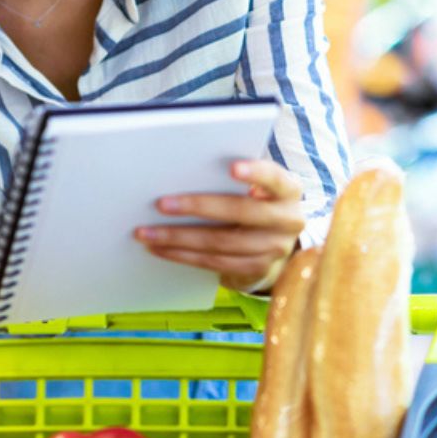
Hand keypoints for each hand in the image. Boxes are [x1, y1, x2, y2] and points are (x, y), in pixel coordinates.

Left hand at [135, 160, 305, 292]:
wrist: (276, 244)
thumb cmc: (256, 202)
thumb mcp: (257, 186)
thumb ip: (237, 177)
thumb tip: (188, 170)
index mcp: (288, 190)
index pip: (274, 177)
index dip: (255, 172)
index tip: (231, 167)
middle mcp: (288, 219)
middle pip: (241, 212)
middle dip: (198, 207)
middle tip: (161, 204)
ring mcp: (275, 248)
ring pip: (222, 243)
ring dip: (179, 238)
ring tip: (147, 233)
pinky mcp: (257, 270)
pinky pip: (215, 263)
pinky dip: (184, 256)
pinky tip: (161, 249)